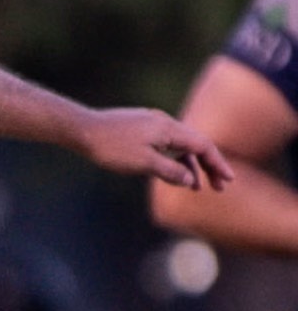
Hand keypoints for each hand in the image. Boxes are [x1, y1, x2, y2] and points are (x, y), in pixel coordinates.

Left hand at [78, 108, 233, 190]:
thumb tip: (191, 180)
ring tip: (195, 187)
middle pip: (196, 144)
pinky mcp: (141, 129)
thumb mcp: (142, 163)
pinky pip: (166, 144)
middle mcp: (164, 123)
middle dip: (209, 166)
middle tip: (218, 188)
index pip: (203, 145)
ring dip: (190, 165)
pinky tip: (172, 173)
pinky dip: (173, 159)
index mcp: (169, 129)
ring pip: (180, 145)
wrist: (81, 130)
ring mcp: (152, 124)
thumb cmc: (110, 147)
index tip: (227, 180)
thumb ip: (169, 171)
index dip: (217, 163)